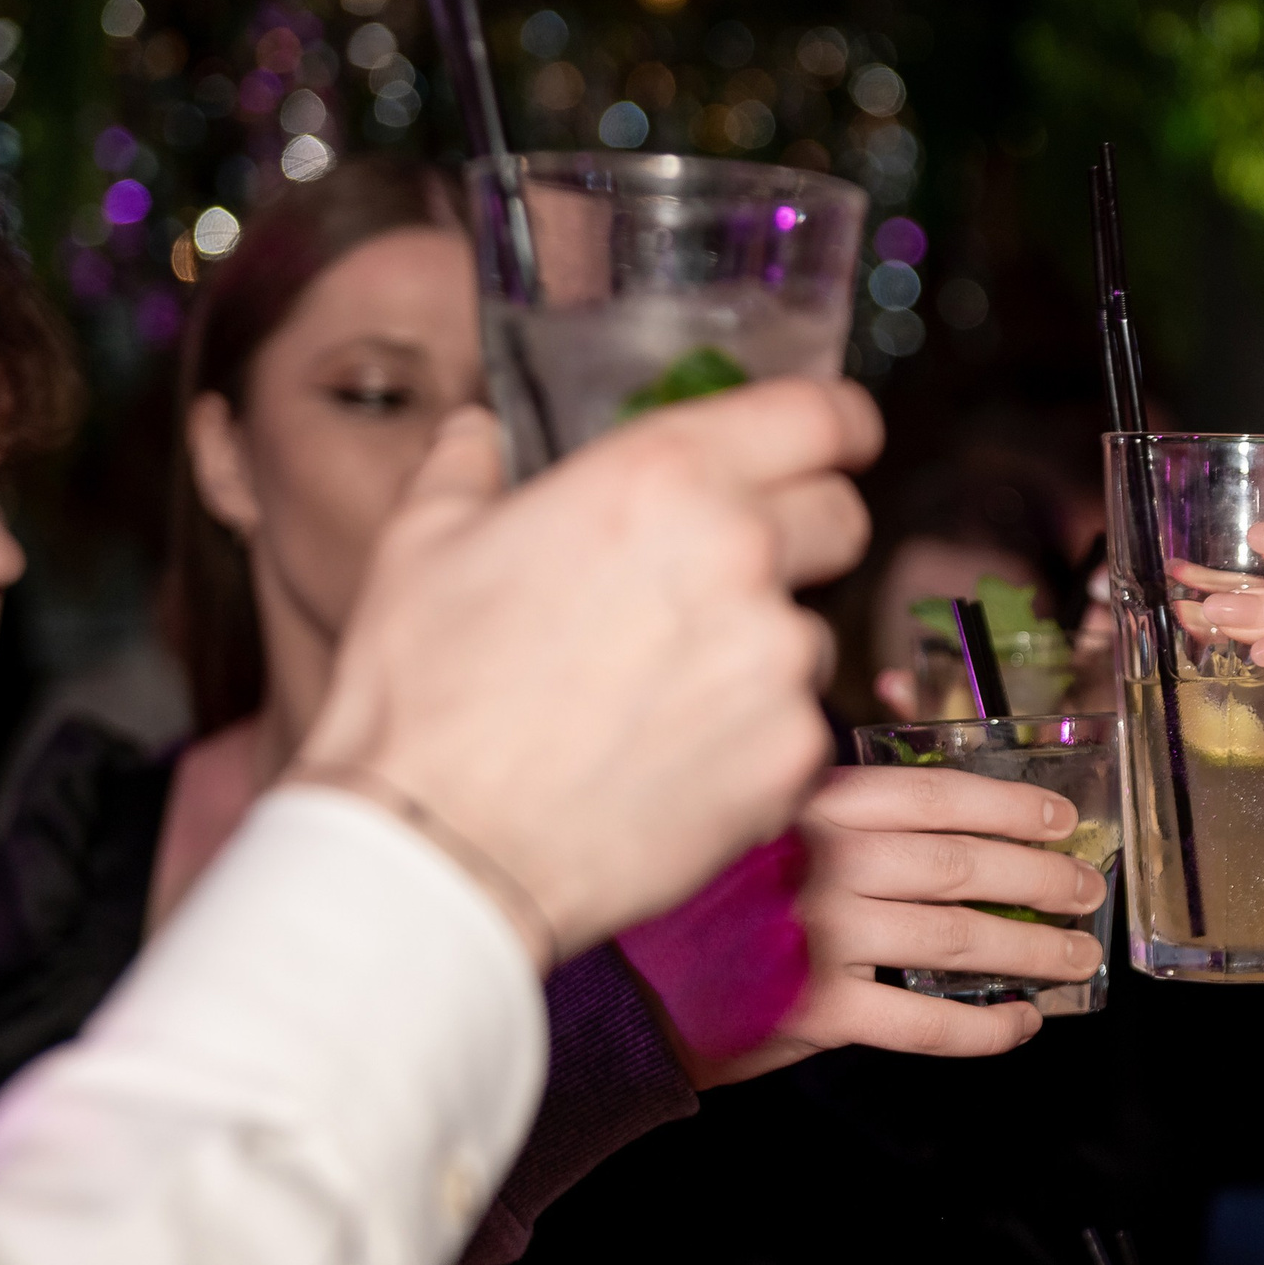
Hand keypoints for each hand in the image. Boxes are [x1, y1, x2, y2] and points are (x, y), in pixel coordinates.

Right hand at [296, 377, 883, 968]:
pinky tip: (674, 756)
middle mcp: (741, 552)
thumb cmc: (426, 696)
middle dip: (802, 537)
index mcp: (664, 476)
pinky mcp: (795, 752)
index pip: (821, 416)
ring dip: (766, 650)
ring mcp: (779, 658)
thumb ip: (468, 467)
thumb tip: (477, 433)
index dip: (839, 427)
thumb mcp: (422, 545)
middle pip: (841, 518)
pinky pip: (800, 724)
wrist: (443, 849)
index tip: (837, 443)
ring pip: (815, 631)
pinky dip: (756, 738)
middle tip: (725, 578)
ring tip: (663, 692)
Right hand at [625, 766, 1109, 1084]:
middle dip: (1042, 877)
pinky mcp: (818, 1009)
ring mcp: (825, 935)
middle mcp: (828, 860)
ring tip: (1073, 956)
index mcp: (816, 803)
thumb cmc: (700, 901)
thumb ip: (840, 811)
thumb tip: (946, 811)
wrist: (619, 987)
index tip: (1059, 814)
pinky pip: (928, 1021)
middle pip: (966, 864)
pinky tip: (1020, 1022)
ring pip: (962, 938)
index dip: (1011, 803)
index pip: (938, 793)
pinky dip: (986, 1026)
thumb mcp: (761, 823)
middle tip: (1087, 889)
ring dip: (1032, 949)